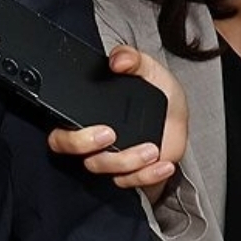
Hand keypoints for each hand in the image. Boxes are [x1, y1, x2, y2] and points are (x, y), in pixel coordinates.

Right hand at [47, 44, 187, 201]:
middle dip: (92, 150)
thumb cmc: (157, 92)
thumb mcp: (148, 69)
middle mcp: (96, 142)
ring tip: (151, 149)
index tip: (101, 129)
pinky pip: (132, 182)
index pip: (62, 136)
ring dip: (128, 162)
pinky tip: (163, 164)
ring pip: (106, 170)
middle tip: (111, 135)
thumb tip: (118, 61)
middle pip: (79, 157)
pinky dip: (149, 176)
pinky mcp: (132, 172)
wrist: (178, 114)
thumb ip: (131, 58)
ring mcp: (113, 159)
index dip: (73, 139)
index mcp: (88, 117)